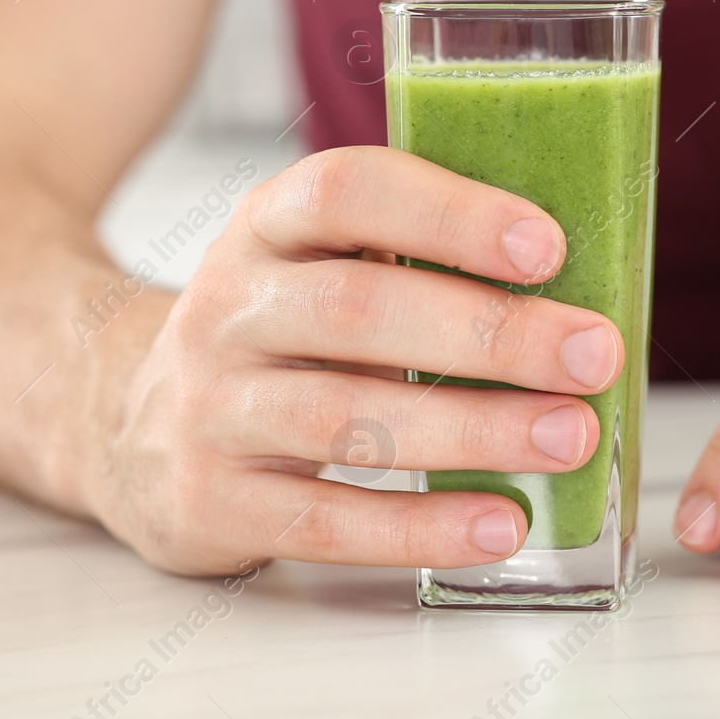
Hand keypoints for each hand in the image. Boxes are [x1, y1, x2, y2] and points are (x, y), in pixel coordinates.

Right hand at [90, 146, 623, 574]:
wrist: (126, 426)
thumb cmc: (275, 336)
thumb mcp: (314, 268)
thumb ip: (411, 262)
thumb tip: (571, 293)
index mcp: (266, 228)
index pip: (347, 191)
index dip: (448, 214)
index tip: (547, 246)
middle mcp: (228, 308)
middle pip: (357, 310)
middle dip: (488, 333)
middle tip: (593, 355)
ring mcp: (210, 408)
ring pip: (345, 418)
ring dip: (472, 429)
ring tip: (570, 438)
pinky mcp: (212, 501)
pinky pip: (323, 521)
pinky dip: (419, 527)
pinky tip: (500, 525)